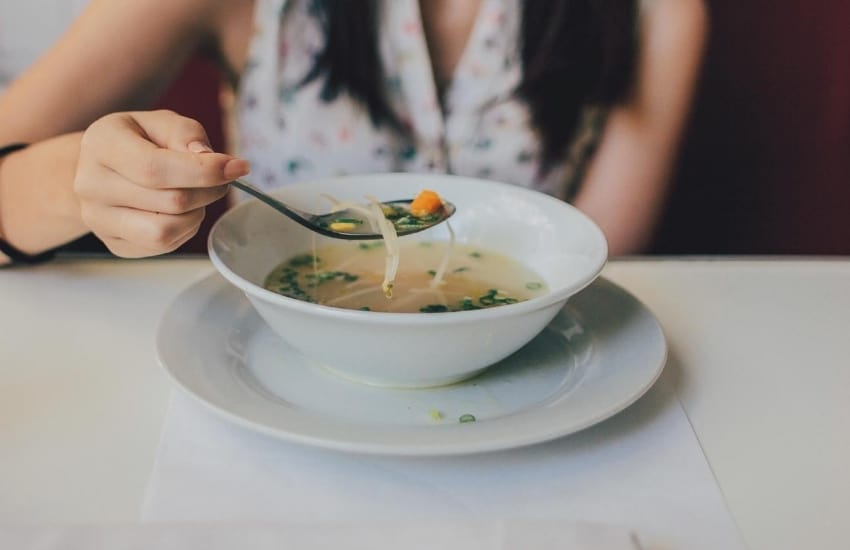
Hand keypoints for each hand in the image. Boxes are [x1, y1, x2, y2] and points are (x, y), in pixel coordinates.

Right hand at [74, 110, 248, 256]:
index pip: (155, 168)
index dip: (203, 171)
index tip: (237, 167)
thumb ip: (186, 134)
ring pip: (165, 232)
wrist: (101, 168)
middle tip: (221, 179)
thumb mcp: (160, 122)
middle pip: (170, 202)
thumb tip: (210, 159)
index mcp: (101, 145)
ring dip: (196, 214)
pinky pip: (162, 247)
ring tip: (197, 195)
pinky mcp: (114, 243)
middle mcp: (91, 185)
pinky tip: (181, 212)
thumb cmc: (138, 141)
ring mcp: (99, 219)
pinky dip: (184, 230)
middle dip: (209, 191)